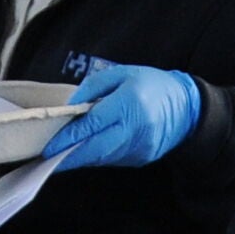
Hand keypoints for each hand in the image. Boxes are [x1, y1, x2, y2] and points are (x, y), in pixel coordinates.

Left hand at [38, 56, 202, 172]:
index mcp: (129, 104)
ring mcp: (139, 147)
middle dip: (69, 156)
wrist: (187, 108)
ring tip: (59, 157)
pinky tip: (82, 152)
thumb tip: (71, 107)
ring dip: (79, 158)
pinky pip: (112, 158)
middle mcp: (135, 129)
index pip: (92, 125)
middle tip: (47, 159)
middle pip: (95, 149)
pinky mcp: (141, 158)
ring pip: (102, 157)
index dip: (68, 138)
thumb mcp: (122, 74)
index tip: (49, 146)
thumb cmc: (152, 85)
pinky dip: (95, 156)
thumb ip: (94, 88)